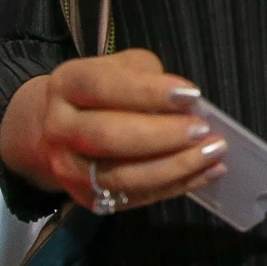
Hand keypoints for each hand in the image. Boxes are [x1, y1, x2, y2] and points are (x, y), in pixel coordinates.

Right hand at [0, 50, 227, 212]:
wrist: (53, 129)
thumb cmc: (101, 92)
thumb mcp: (119, 67)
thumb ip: (147, 77)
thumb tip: (186, 105)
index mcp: (67, 84)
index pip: (103, 87)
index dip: (148, 92)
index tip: (192, 95)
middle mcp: (60, 128)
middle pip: (108, 136)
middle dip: (162, 135)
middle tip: (203, 131)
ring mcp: (69, 168)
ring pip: (122, 176)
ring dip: (174, 167)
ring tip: (213, 155)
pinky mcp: (87, 198)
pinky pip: (135, 198)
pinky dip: (175, 187)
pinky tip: (206, 173)